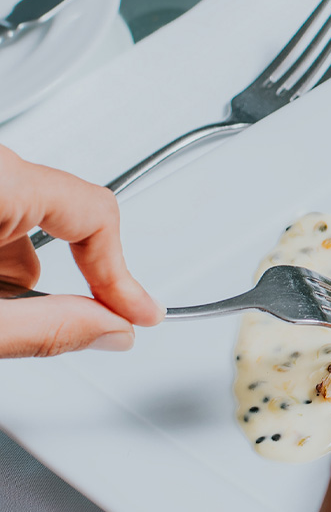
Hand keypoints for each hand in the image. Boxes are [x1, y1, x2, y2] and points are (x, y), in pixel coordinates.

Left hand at [0, 145, 162, 356]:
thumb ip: (47, 328)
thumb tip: (111, 329)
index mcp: (0, 182)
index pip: (94, 213)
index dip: (120, 272)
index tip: (135, 311)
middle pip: (59, 214)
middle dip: (53, 275)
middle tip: (29, 325)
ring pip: (22, 214)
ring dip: (12, 266)